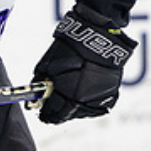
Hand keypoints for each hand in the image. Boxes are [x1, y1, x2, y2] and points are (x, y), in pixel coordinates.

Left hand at [31, 5, 136, 123]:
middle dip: (59, 112)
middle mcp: (87, 99)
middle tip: (53, 109)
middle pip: (69, 115)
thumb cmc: (71, 47)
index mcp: (70, 94)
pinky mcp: (113, 93)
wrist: (100, 35)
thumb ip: (42, 83)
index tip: (43, 115)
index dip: (47, 115)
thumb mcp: (48, 64)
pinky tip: (83, 96)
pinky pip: (98, 106)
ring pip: (84, 112)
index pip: (55, 113)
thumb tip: (37, 96)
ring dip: (74, 109)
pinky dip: (89, 103)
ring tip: (68, 100)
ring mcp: (102, 97)